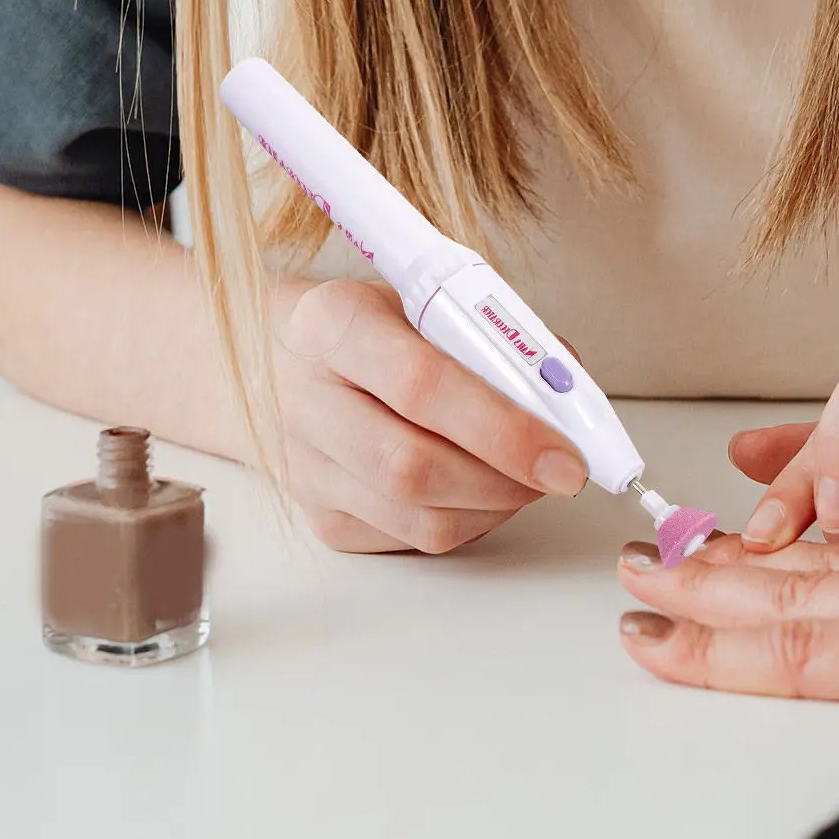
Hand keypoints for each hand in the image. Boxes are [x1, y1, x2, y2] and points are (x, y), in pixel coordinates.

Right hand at [274, 279, 587, 552]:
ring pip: (419, 518)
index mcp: (332, 324)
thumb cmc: (366, 325)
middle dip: (508, 479)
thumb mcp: (419, 300)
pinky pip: (412, 539)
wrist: (272, 358)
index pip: (421, 386)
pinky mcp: (320, 517)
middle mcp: (305, 400)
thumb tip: (567, 388)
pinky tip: (483, 488)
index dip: (503, 428)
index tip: (564, 452)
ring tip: (527, 476)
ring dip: (496, 505)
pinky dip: (468, 520)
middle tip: (561, 472)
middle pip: (414, 468)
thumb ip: (492, 338)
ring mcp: (305, 468)